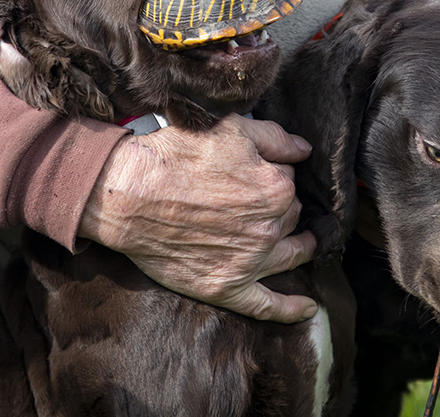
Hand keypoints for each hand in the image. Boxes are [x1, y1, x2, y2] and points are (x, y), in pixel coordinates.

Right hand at [79, 113, 317, 323]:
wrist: (130, 193)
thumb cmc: (178, 155)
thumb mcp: (232, 128)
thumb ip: (275, 138)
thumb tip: (304, 150)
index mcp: (276, 189)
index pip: (287, 181)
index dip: (271, 173)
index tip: (252, 171)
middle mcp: (269, 228)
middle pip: (289, 216)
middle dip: (280, 206)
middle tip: (259, 199)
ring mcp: (249, 262)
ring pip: (289, 254)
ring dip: (301, 248)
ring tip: (306, 244)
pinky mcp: (225, 287)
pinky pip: (266, 306)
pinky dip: (291, 310)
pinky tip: (309, 309)